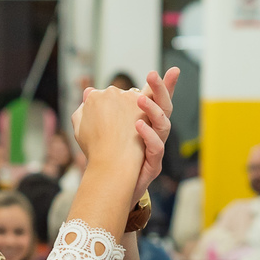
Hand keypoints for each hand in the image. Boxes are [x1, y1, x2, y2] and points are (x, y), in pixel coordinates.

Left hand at [71, 68, 179, 203]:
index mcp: (144, 121)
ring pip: (164, 125)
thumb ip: (95, 113)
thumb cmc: (109, 159)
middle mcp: (154, 132)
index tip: (171, 69)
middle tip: (152, 75)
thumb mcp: (98, 132)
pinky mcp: (154, 165)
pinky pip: (157, 149)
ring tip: (140, 100)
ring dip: (153, 110)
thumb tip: (88, 91)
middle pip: (165, 106)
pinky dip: (149, 136)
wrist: (111, 190)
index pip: (156, 98)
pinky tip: (138, 127)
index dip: (163, 84)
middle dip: (161, 89)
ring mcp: (155, 148)